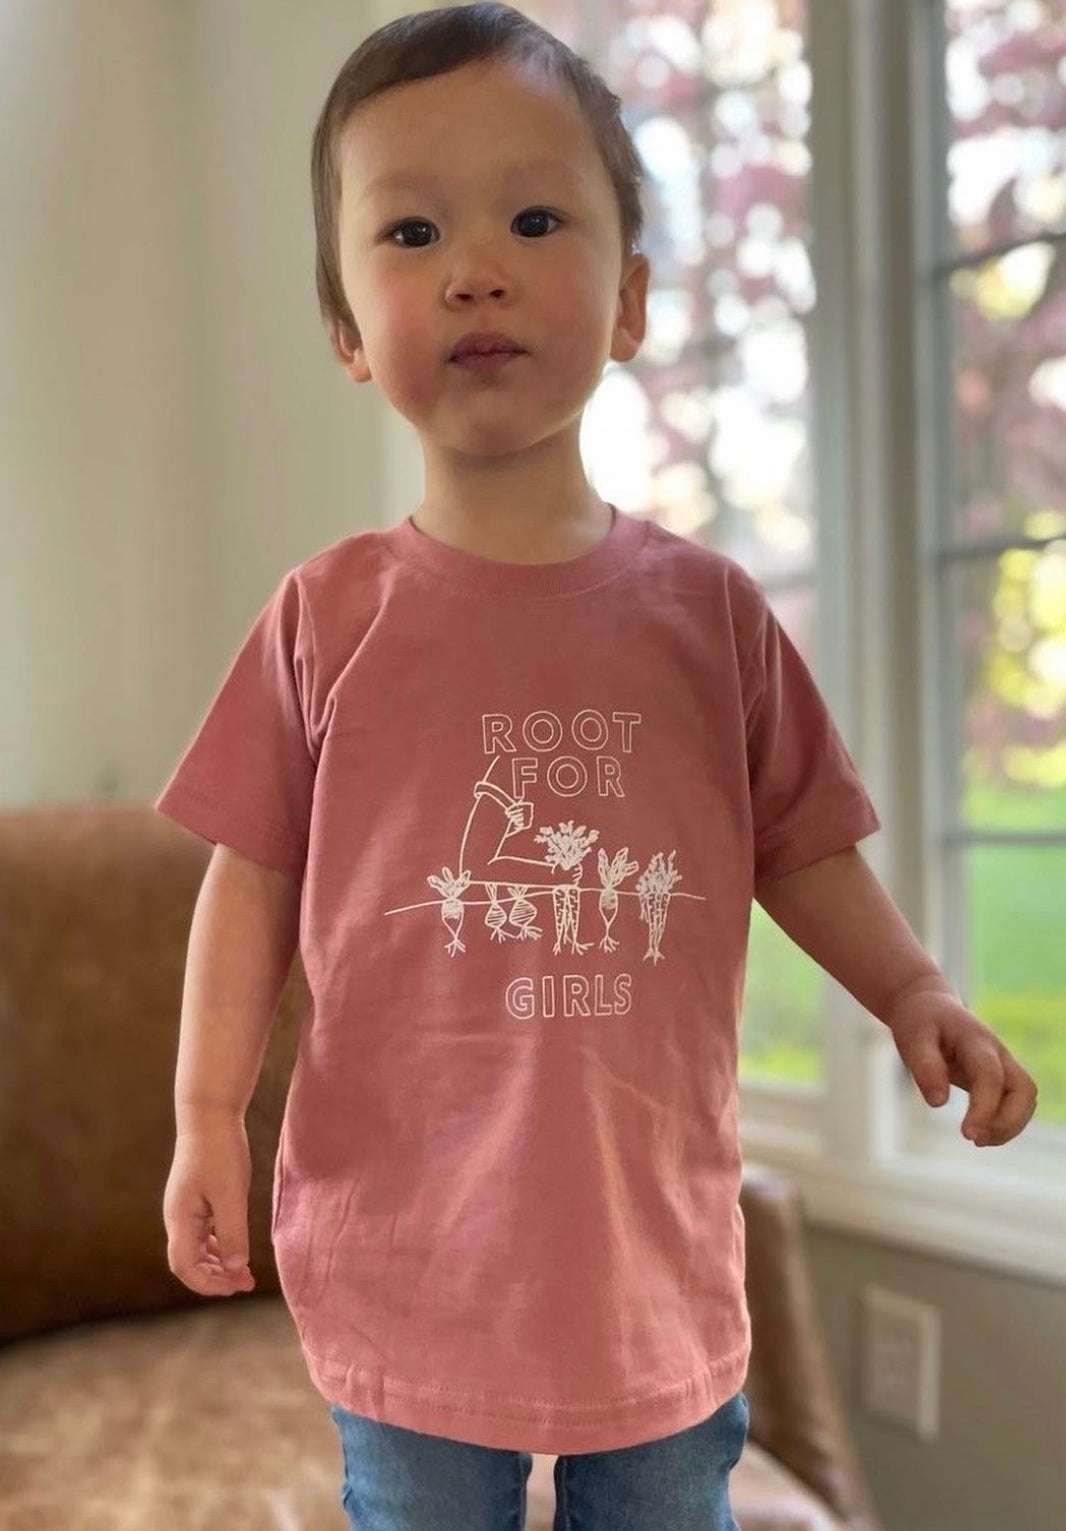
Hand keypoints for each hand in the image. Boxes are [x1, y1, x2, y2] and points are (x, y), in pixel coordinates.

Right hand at [163, 1118, 256, 1295]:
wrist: (208, 1115)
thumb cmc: (220, 1152)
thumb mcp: (231, 1194)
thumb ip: (233, 1233)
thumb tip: (236, 1269)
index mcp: (181, 1219)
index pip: (185, 1267)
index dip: (208, 1284)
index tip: (236, 1286)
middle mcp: (178, 1218)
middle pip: (189, 1262)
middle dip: (216, 1277)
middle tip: (247, 1283)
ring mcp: (184, 1208)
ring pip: (196, 1249)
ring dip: (218, 1263)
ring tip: (245, 1272)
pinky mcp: (194, 1199)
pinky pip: (202, 1233)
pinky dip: (218, 1246)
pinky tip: (236, 1248)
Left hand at [884, 982, 1037, 1146]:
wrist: (929, 1005)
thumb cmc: (920, 1022)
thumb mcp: (912, 1038)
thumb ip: (925, 1067)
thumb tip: (938, 1103)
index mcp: (976, 1039)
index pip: (991, 1076)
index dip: (984, 1108)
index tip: (966, 1134)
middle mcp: (998, 1052)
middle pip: (1024, 1089)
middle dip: (1008, 1121)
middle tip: (974, 1139)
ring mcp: (1003, 1063)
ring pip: (1026, 1098)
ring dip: (1009, 1126)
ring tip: (977, 1140)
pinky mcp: (1000, 1076)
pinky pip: (1017, 1103)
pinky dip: (1006, 1123)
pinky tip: (981, 1133)